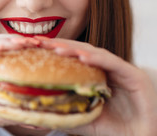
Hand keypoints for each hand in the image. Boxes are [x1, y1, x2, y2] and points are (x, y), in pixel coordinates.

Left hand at [36, 37, 156, 135]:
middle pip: (81, 52)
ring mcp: (122, 70)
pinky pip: (113, 63)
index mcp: (96, 75)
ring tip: (56, 49)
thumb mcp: (82, 118)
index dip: (53, 51)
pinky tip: (81, 57)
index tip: (34, 46)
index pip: (72, 58)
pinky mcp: (135, 76)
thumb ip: (65, 110)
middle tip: (40, 42)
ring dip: (74, 49)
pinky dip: (96, 59)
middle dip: (60, 46)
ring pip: (95, 54)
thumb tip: (36, 108)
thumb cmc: (113, 131)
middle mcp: (108, 69)